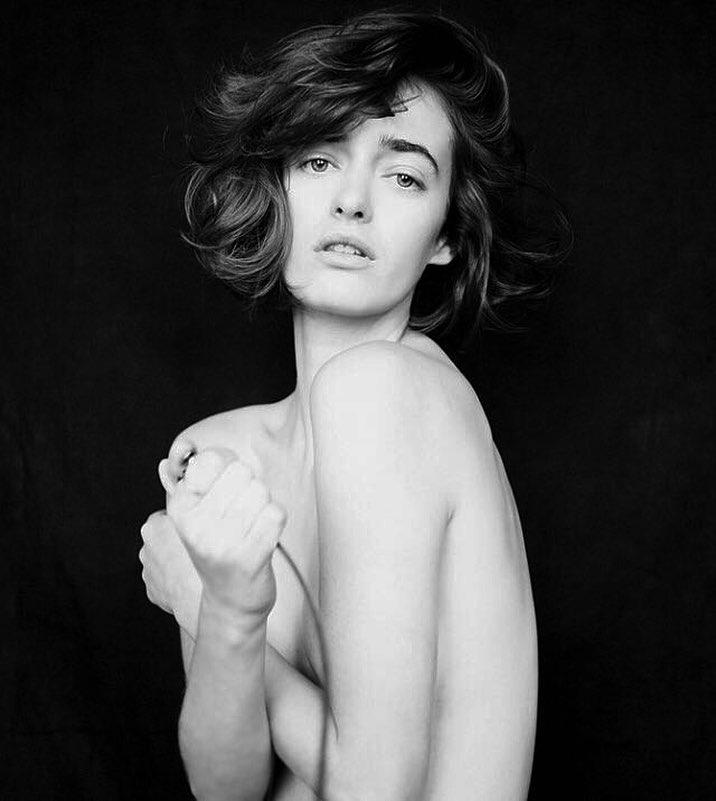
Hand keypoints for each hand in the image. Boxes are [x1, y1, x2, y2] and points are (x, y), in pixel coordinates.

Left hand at [139, 509, 201, 636]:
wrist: (202, 601)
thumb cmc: (204, 563)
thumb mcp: (203, 522)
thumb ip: (193, 508)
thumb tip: (194, 499)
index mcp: (153, 526)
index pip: (169, 513)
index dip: (186, 518)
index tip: (198, 524)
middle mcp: (145, 548)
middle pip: (165, 535)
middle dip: (180, 539)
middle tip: (201, 545)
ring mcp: (148, 572)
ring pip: (165, 558)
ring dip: (178, 560)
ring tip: (199, 565)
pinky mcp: (153, 591)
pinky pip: (166, 578)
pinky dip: (177, 578)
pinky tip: (192, 579)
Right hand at [166, 448, 286, 625]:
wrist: (230, 602)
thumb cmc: (220, 547)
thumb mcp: (199, 513)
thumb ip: (206, 478)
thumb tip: (214, 452)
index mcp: (179, 508)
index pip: (213, 459)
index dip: (228, 467)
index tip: (226, 488)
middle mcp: (196, 525)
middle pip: (243, 472)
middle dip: (249, 488)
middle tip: (240, 515)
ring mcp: (223, 543)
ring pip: (261, 491)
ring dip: (263, 506)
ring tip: (250, 528)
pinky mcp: (250, 557)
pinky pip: (276, 513)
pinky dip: (276, 522)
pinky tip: (263, 539)